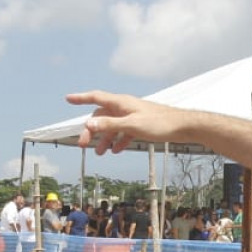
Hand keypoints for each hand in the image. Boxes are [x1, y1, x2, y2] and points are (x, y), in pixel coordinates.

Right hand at [68, 91, 183, 153]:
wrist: (182, 127)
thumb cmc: (159, 123)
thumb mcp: (131, 125)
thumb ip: (110, 124)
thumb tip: (89, 124)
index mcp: (121, 103)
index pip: (96, 97)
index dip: (81, 98)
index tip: (68, 99)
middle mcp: (125, 107)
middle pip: (101, 116)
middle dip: (91, 130)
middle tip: (83, 145)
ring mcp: (132, 115)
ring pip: (112, 126)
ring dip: (105, 139)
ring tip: (100, 153)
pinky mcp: (141, 124)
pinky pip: (124, 132)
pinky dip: (118, 140)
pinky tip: (116, 150)